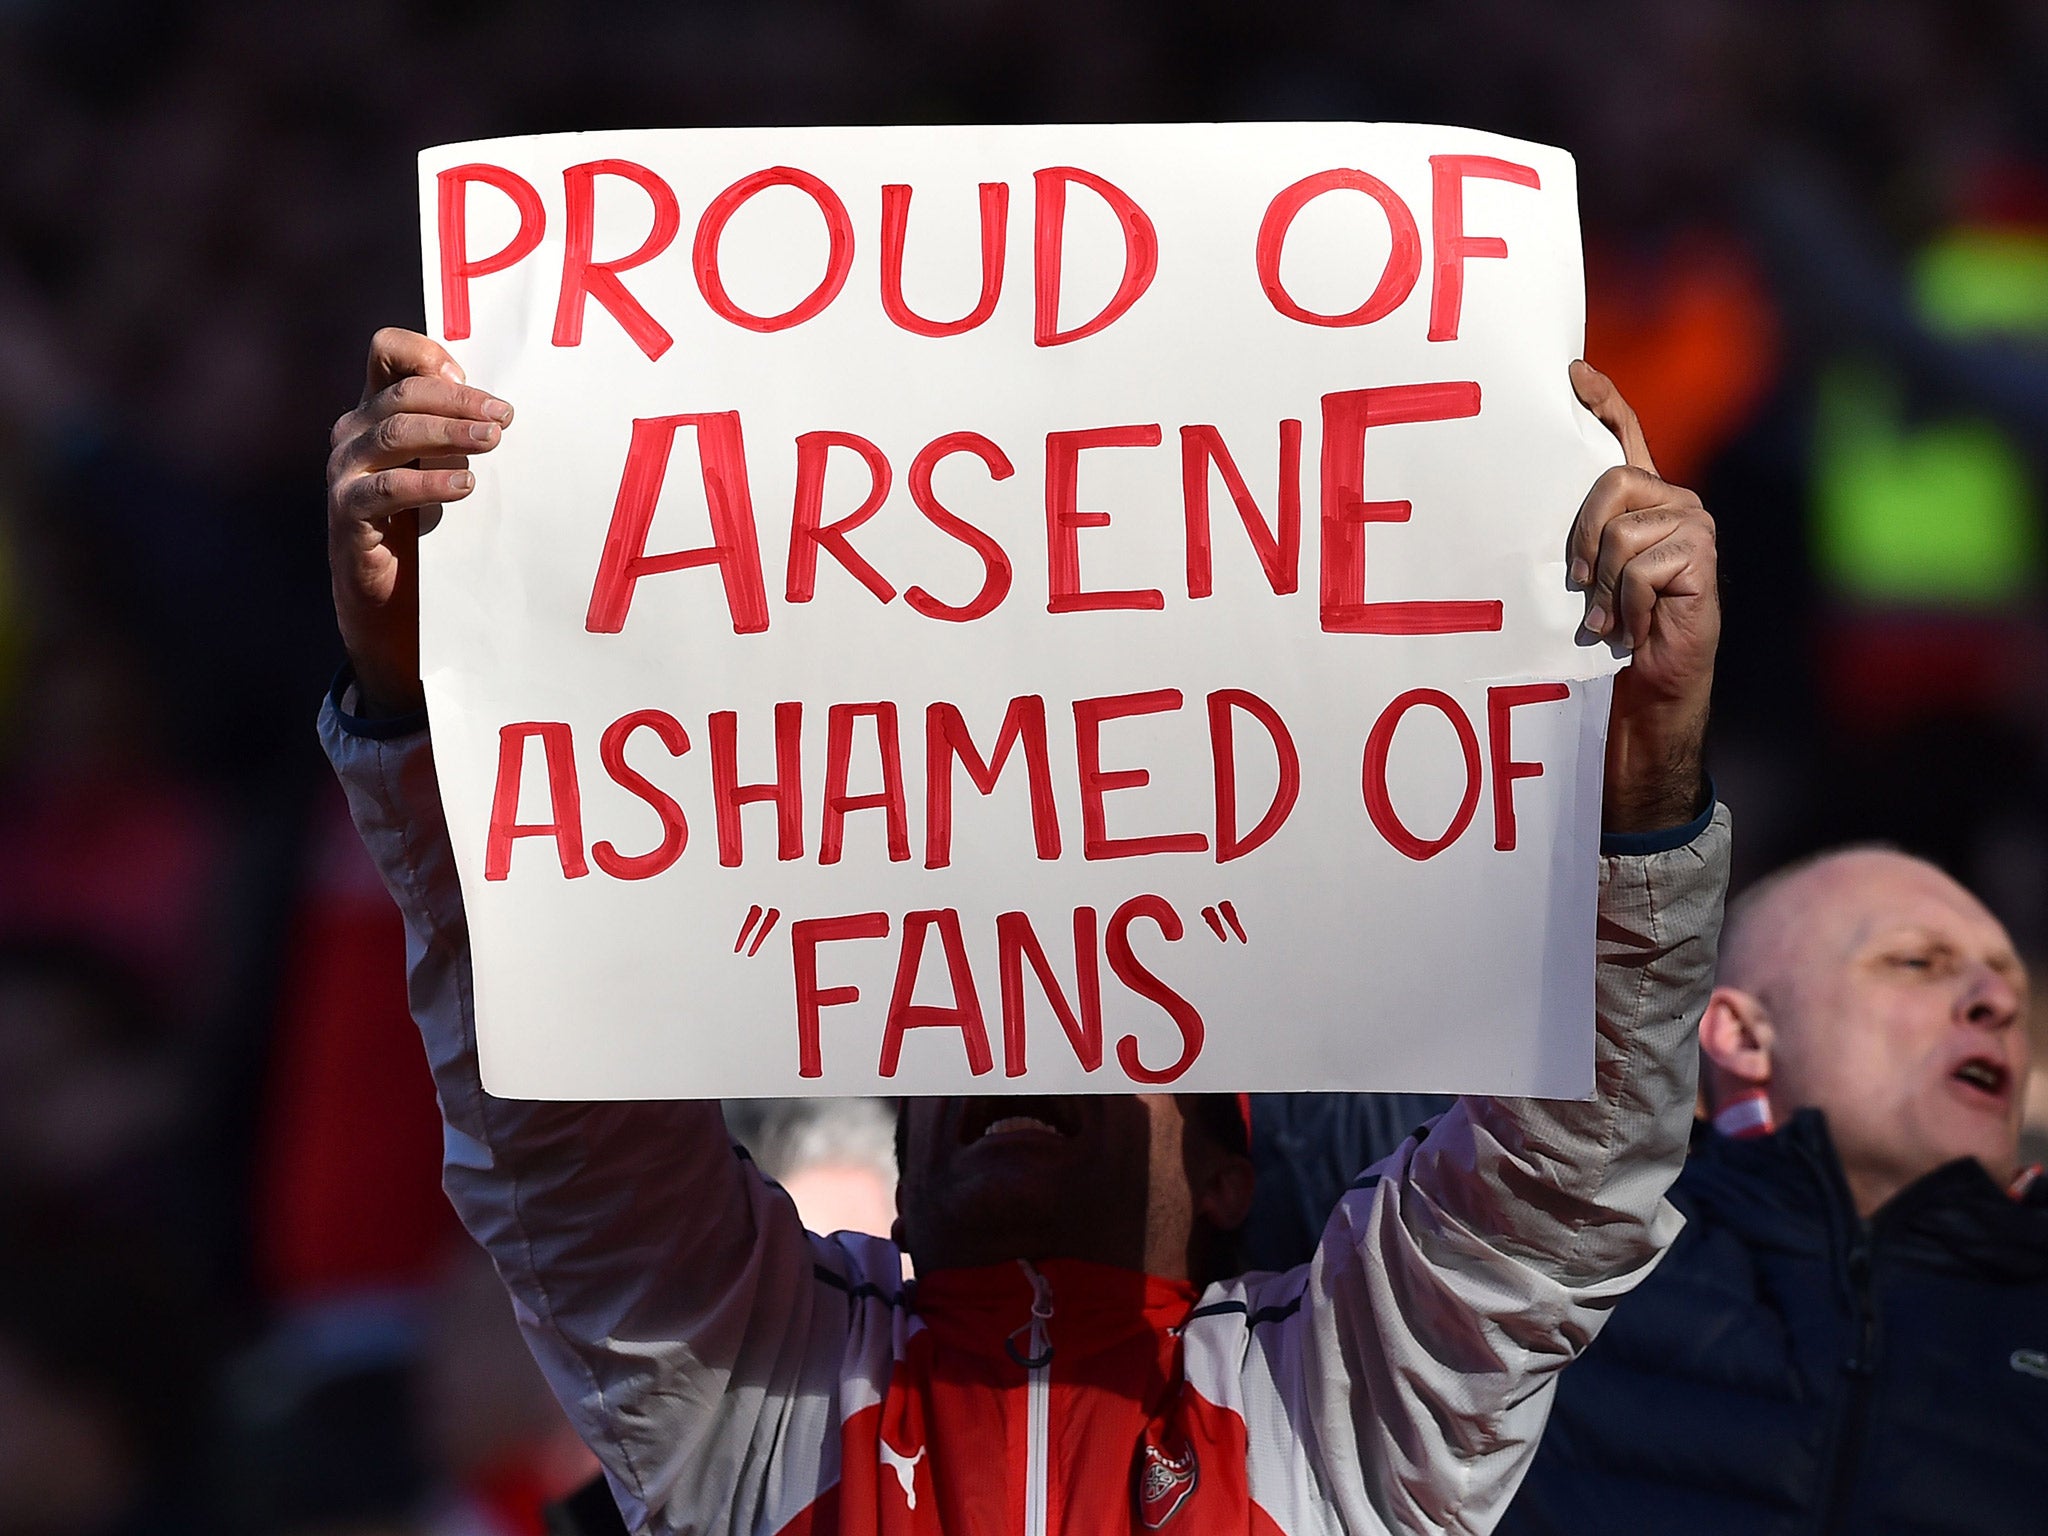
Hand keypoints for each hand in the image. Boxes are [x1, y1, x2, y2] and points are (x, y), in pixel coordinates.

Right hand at [326, 328, 512, 713]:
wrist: (389, 593)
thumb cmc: (423, 521)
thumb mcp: (441, 464)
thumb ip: (456, 429)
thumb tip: (501, 408)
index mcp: (375, 409)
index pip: (386, 352)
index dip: (425, 352)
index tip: (469, 376)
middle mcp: (353, 432)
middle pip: (402, 393)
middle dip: (459, 400)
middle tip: (505, 416)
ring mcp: (345, 470)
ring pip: (395, 432)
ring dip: (450, 433)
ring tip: (493, 441)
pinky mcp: (348, 511)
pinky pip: (388, 488)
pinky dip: (430, 483)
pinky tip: (465, 486)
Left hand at [1567, 360, 1717, 833]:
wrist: (1648, 692)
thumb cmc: (1607, 636)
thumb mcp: (1581, 577)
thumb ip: (1573, 535)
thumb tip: (1516, 495)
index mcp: (1642, 501)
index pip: (1625, 433)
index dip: (1602, 399)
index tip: (1569, 373)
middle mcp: (1674, 503)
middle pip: (1611, 479)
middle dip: (1582, 537)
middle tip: (1581, 588)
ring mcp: (1695, 528)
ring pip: (1620, 530)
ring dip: (1603, 586)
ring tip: (1610, 619)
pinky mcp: (1702, 560)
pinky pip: (1640, 566)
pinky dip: (1626, 605)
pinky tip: (1633, 629)